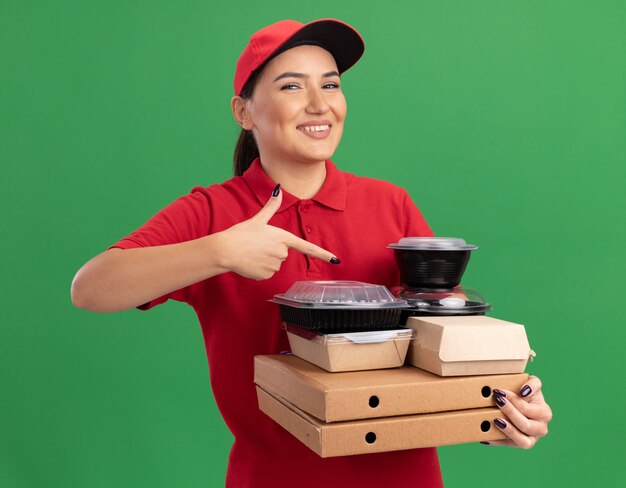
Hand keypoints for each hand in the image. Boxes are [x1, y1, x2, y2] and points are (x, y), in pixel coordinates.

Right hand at [213, 184, 338, 279]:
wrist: (226, 250)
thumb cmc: (241, 233)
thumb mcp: (258, 219)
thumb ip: (271, 207)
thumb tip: (278, 190)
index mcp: (283, 237)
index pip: (308, 247)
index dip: (324, 254)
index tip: (337, 260)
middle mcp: (282, 252)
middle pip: (283, 253)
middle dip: (272, 250)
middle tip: (257, 245)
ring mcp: (275, 265)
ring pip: (275, 264)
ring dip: (265, 260)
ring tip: (252, 253)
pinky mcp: (266, 275)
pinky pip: (267, 273)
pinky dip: (259, 269)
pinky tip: (250, 262)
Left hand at [485, 376, 552, 448]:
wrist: (523, 403)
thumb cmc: (526, 392)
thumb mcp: (533, 383)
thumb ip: (533, 383)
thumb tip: (524, 391)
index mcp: (544, 413)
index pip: (528, 409)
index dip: (513, 400)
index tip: (499, 392)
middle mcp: (541, 428)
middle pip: (526, 426)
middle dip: (509, 413)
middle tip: (497, 401)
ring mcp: (532, 439)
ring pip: (523, 442)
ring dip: (508, 431)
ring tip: (495, 421)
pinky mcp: (520, 444)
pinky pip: (509, 445)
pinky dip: (498, 441)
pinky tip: (486, 436)